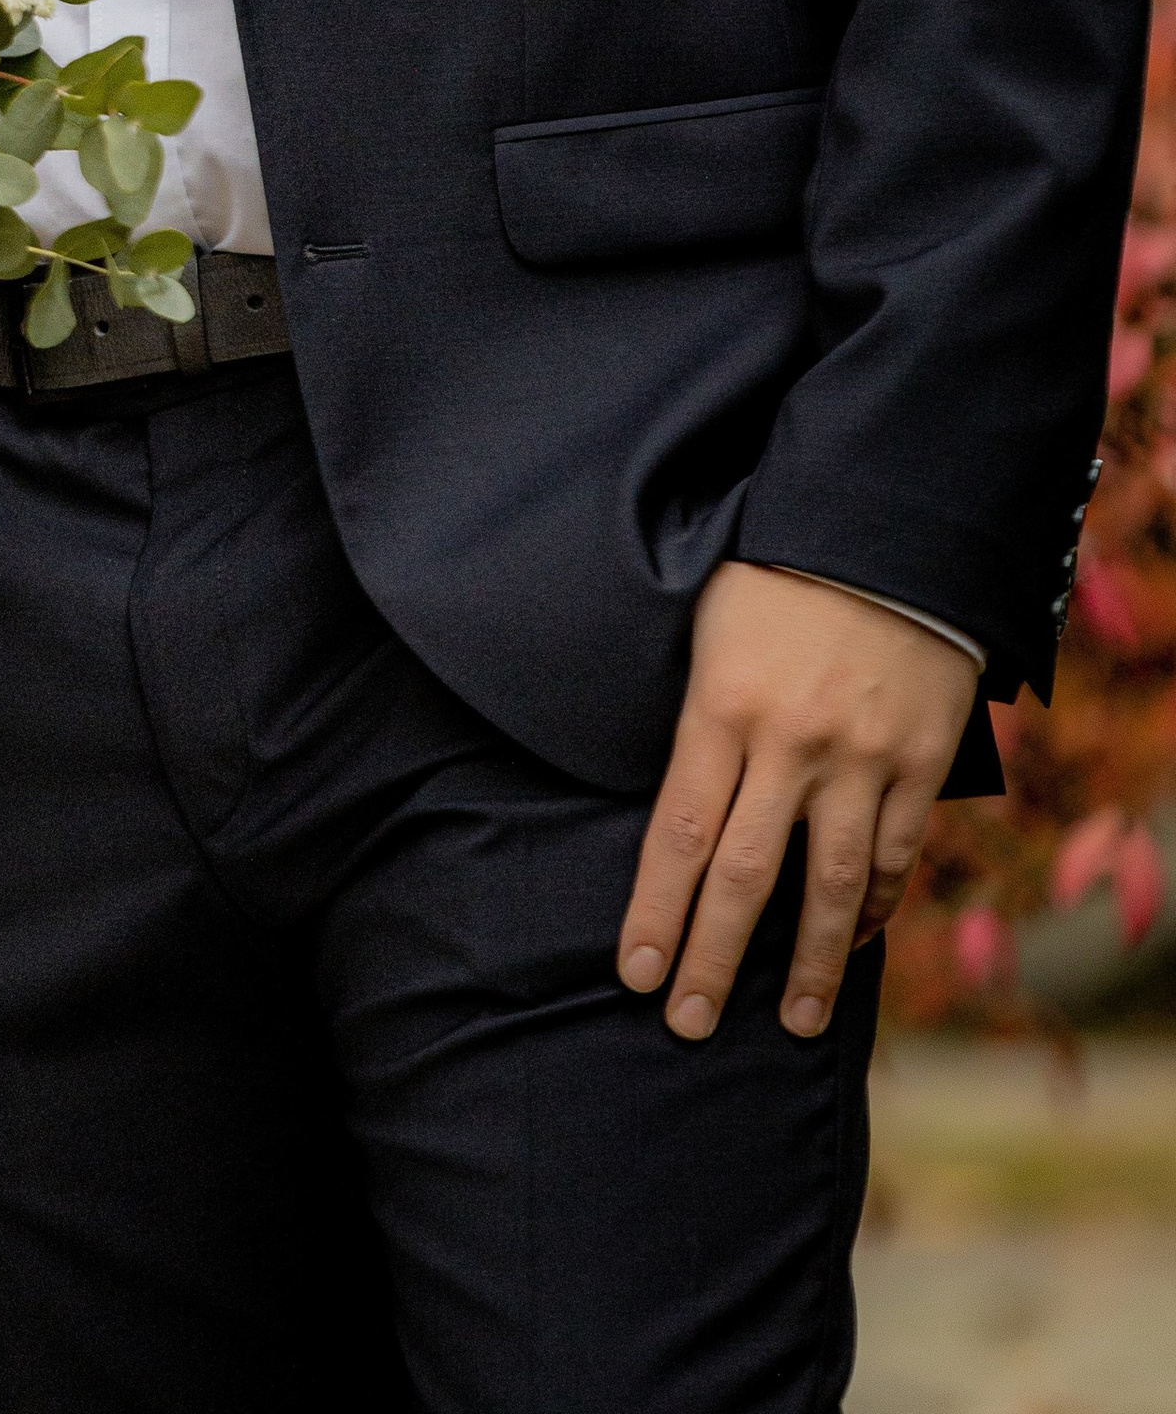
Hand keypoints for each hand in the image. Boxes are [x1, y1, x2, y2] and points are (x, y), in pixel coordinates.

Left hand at [619, 559, 979, 1041]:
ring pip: (829, 884)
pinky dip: (871, 906)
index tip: (634, 973)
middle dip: (711, 959)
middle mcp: (789, 744)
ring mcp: (859, 758)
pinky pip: (892, 853)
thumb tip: (683, 813)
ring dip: (806, 962)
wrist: (886, 529)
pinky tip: (850, 944)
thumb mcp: (710, 633)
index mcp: (721, 707)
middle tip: (687, 1024)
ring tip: (788, 1021)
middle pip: (744, 876)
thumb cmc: (776, 573)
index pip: (679, 833)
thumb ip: (701, 723)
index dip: (655, 911)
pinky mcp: (918, 762)